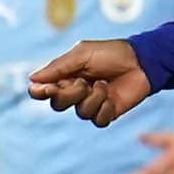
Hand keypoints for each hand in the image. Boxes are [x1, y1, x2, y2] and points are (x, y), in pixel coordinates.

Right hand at [28, 37, 149, 127]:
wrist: (141, 61)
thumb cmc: (111, 53)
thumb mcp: (82, 54)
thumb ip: (58, 67)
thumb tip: (32, 79)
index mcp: (65, 76)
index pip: (42, 90)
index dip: (41, 92)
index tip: (50, 88)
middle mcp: (75, 91)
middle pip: (58, 104)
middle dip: (70, 94)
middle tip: (84, 82)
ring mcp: (91, 103)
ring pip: (80, 113)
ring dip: (93, 98)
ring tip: (104, 84)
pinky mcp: (108, 112)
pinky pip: (97, 120)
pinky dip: (104, 108)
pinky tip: (112, 97)